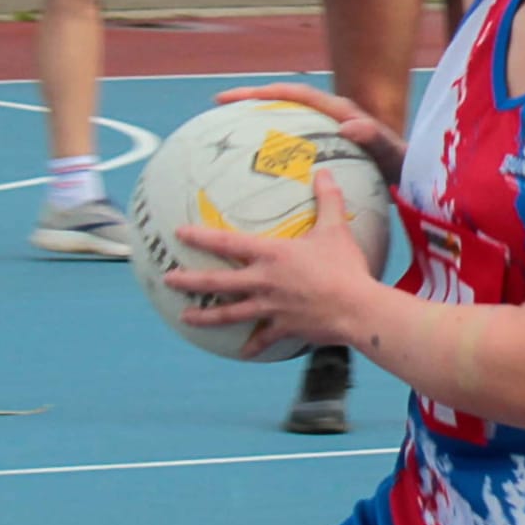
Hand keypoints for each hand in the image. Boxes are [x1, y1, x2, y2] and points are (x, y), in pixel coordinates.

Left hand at [169, 171, 377, 358]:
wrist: (356, 308)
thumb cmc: (345, 267)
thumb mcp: (336, 229)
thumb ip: (328, 200)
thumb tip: (324, 172)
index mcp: (271, 255)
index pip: (228, 243)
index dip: (201, 237)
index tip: (179, 233)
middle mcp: (263, 281)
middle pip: (218, 282)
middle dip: (189, 280)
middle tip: (168, 280)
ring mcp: (271, 307)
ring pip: (230, 313)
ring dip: (206, 316)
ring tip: (185, 318)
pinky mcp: (284, 327)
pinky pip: (264, 338)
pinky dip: (253, 345)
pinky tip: (244, 352)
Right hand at [215, 80, 404, 187]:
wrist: (410, 176)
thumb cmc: (402, 166)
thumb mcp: (391, 153)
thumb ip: (375, 138)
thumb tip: (350, 125)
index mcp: (339, 111)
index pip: (296, 94)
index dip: (265, 92)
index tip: (235, 97)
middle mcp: (329, 116)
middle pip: (282, 101)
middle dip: (251, 100)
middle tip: (219, 105)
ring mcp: (324, 132)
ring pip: (284, 122)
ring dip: (258, 122)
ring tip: (226, 132)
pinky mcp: (323, 149)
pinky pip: (292, 146)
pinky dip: (272, 150)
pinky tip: (252, 172)